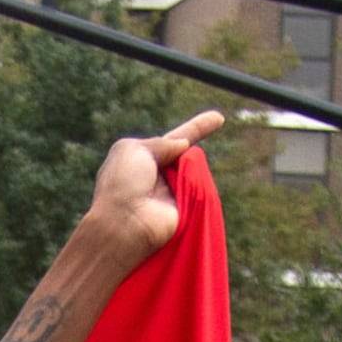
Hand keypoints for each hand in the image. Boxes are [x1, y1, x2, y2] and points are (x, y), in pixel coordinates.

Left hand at [84, 114, 225, 263]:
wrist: (125, 222)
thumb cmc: (123, 184)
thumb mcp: (133, 149)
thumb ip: (162, 142)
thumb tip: (183, 146)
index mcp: (141, 158)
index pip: (172, 140)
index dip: (195, 128)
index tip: (218, 118)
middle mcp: (158, 175)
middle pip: (186, 155)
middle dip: (191, 149)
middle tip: (180, 158)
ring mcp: (172, 191)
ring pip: (195, 168)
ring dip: (188, 167)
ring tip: (162, 184)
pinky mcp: (186, 207)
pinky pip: (200, 186)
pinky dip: (196, 181)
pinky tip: (181, 189)